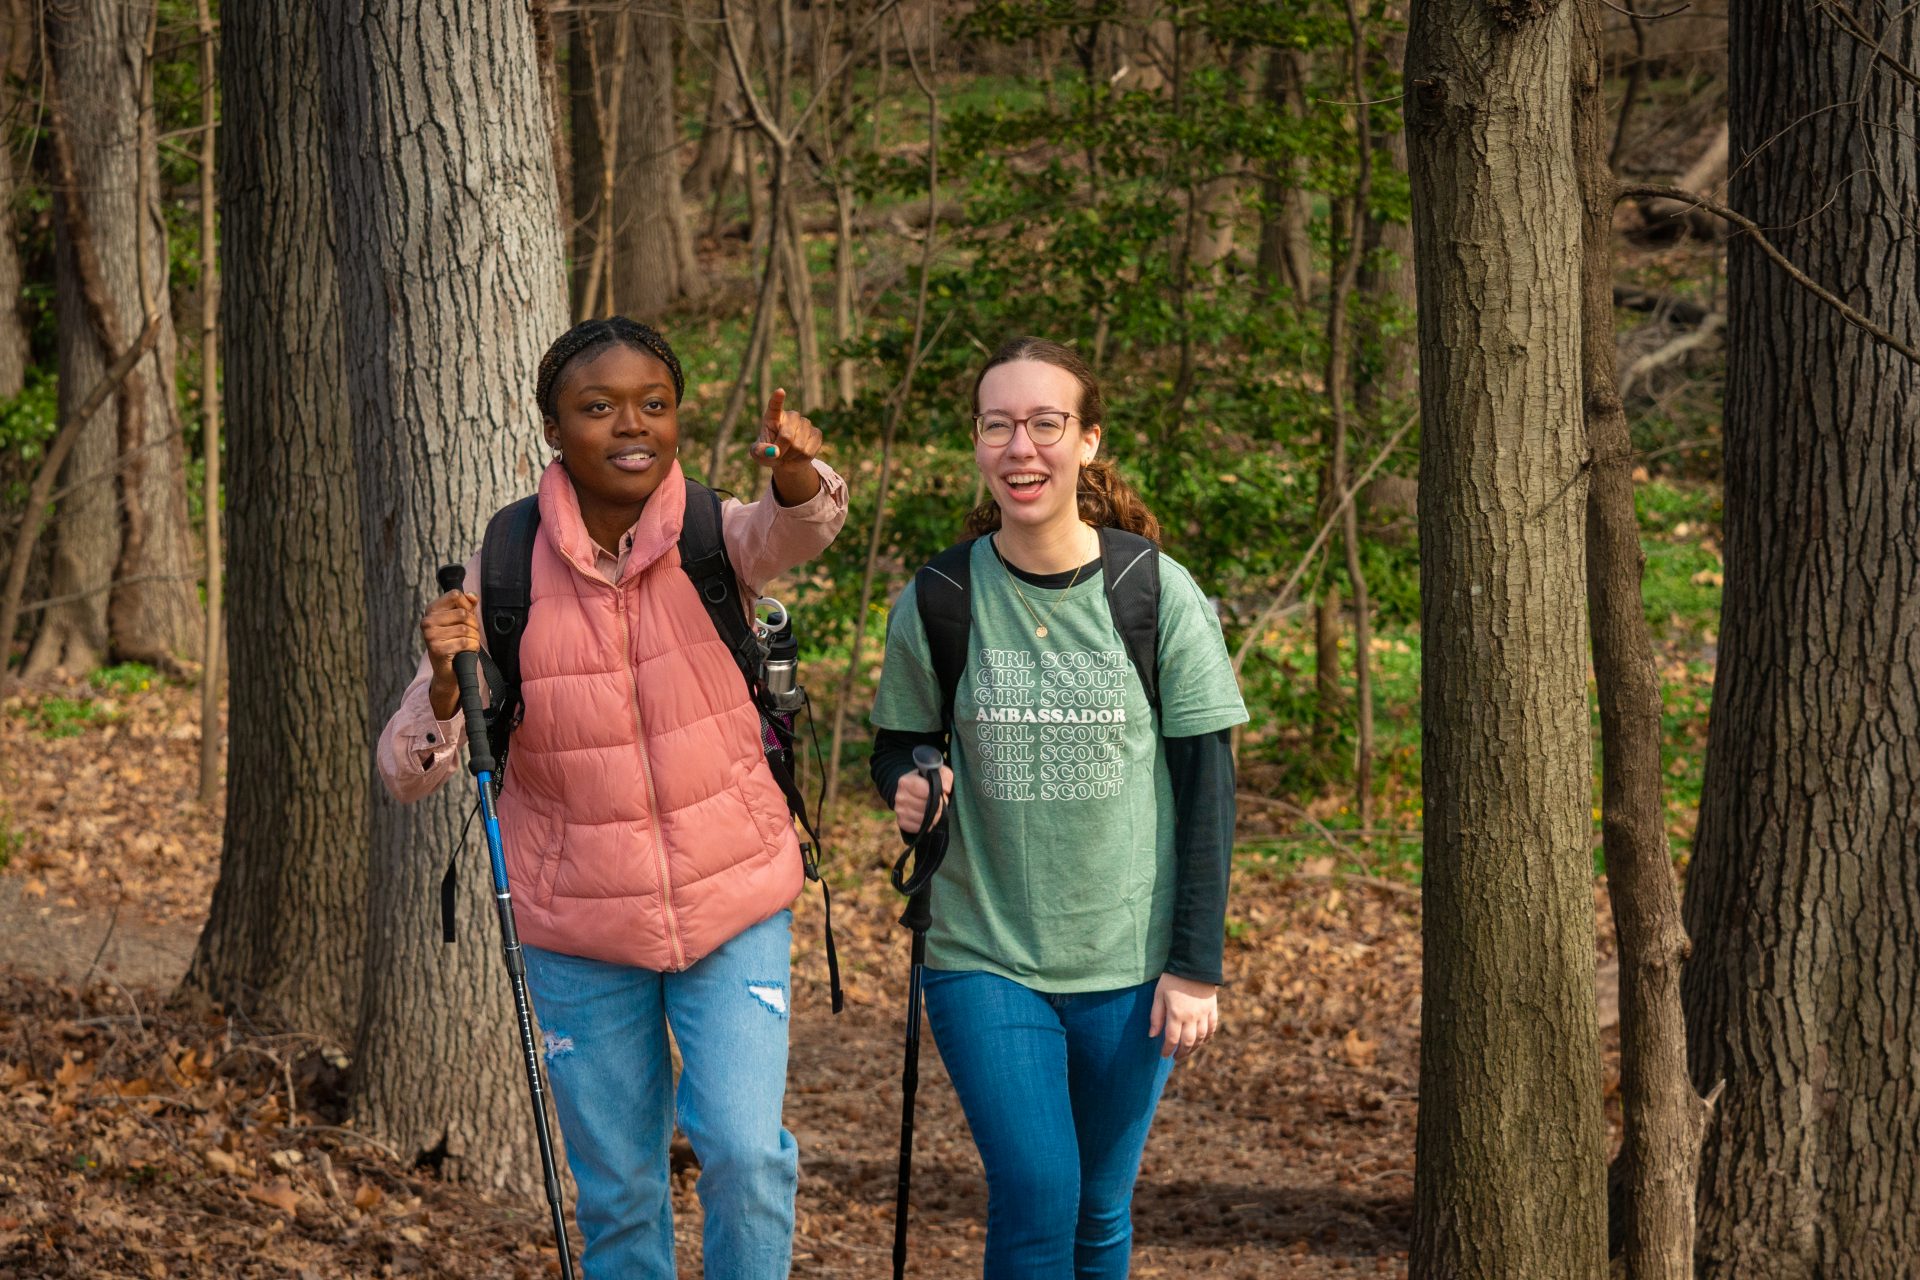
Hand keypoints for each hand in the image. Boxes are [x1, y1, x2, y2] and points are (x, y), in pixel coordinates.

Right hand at [421, 588, 480, 719]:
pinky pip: (465, 642)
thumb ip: (467, 605)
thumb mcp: (460, 621)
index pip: (455, 595)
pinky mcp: (437, 649)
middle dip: (473, 625)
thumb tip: (472, 595)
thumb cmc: (454, 642)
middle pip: (463, 613)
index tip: (468, 615)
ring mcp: (430, 635)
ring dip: (474, 637)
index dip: (468, 605)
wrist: (448, 670)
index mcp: (431, 610)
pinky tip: (467, 651)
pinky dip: (472, 647)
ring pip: (465, 629)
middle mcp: (427, 621)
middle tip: (471, 634)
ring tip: (469, 643)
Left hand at [754, 387, 824, 504]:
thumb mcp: (758, 454)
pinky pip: (808, 452)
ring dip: (790, 456)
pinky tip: (797, 456)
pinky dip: (801, 460)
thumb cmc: (768, 453)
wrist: (785, 461)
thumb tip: (775, 452)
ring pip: (799, 446)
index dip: (777, 399)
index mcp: (773, 416)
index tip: (780, 391)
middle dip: (781, 450)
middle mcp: (791, 416)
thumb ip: (761, 452)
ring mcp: (806, 423)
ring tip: (787, 455)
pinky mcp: (817, 434)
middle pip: (787, 436)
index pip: (775, 405)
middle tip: (777, 455)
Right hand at [892, 764, 953, 835]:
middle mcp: (899, 796)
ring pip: (924, 820)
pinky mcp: (901, 822)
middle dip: (938, 807)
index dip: (938, 796)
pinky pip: (919, 828)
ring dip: (934, 817)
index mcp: (905, 782)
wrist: (912, 791)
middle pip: (926, 808)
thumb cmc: (927, 781)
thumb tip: (945, 789)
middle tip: (940, 802)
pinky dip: (927, 825)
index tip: (942, 794)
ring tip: (935, 809)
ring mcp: (899, 810)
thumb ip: (945, 776)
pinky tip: (928, 817)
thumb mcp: (937, 772)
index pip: (926, 792)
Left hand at [1149, 974, 1218, 1060]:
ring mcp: (1204, 1014)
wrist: (1193, 965)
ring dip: (1194, 1048)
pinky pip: (1212, 1028)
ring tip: (1187, 1051)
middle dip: (1181, 1053)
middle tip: (1176, 1057)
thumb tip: (1152, 1036)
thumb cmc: (1172, 980)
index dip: (1167, 1050)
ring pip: (1201, 1038)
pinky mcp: (1212, 1009)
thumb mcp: (1158, 996)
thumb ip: (1156, 1016)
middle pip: (1188, 1043)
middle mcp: (1191, 1017)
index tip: (1164, 1055)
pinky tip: (1202, 1041)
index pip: (1172, 1040)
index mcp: (1176, 1014)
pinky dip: (1207, 1037)